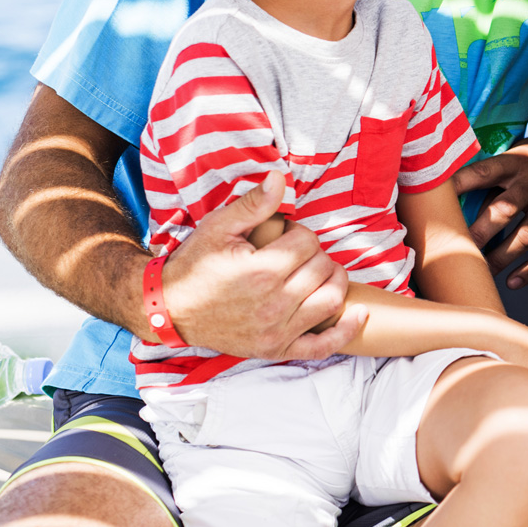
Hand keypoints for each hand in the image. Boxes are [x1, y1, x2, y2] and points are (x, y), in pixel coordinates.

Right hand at [160, 171, 365, 359]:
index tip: (284, 236)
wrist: (168, 308)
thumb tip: (281, 177)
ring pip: (331, 300)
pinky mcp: (277, 349)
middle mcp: (273, 305)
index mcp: (260, 272)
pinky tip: (358, 314)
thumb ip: (254, 203)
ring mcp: (276, 331)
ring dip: (333, 281)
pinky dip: (346, 330)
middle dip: (314, 254)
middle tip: (296, 254)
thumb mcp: (218, 227)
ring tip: (316, 273)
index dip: (299, 233)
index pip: (307, 242)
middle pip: (322, 268)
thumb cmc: (194, 266)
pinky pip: (323, 346)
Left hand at [452, 138, 527, 286]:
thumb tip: (447, 208)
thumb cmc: (523, 170)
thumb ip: (482, 185)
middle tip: (462, 246)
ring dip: (501, 256)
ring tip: (482, 271)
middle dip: (483, 229)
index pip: (483, 173)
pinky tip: (511, 282)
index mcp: (511, 165)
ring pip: (526, 234)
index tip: (439, 196)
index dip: (461, 183)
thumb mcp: (506, 166)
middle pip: (505, 208)